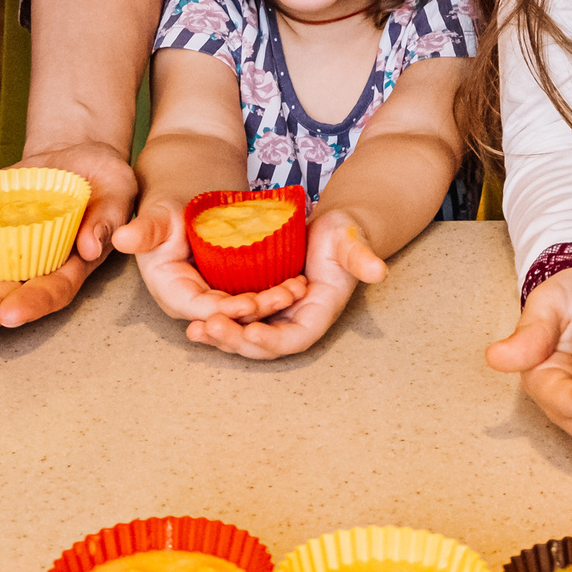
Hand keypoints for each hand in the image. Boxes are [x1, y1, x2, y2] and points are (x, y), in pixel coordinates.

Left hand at [0, 137, 139, 351]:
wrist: (74, 158)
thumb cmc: (105, 179)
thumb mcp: (117, 191)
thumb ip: (107, 218)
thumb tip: (90, 245)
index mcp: (72, 265)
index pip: (52, 290)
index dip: (32, 303)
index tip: (10, 315)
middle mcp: (37, 267)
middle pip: (9, 296)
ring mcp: (9, 252)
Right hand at [112, 198, 306, 325]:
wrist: (190, 178)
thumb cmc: (170, 193)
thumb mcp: (159, 210)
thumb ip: (145, 229)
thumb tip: (118, 239)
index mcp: (168, 286)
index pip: (197, 308)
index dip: (224, 311)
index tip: (251, 305)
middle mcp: (191, 296)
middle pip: (225, 313)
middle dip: (257, 310)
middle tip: (288, 296)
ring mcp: (213, 290)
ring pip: (244, 306)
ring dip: (272, 302)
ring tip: (299, 288)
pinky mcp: (232, 281)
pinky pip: (254, 291)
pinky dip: (275, 288)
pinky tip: (299, 281)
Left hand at [188, 209, 381, 360]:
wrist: (331, 228)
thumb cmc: (344, 233)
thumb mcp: (351, 241)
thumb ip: (362, 257)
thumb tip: (378, 271)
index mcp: (318, 313)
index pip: (295, 338)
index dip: (272, 339)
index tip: (249, 332)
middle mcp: (295, 321)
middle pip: (264, 343)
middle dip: (236, 340)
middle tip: (208, 328)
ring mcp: (277, 316)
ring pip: (246, 335)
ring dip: (221, 337)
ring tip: (193, 331)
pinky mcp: (261, 305)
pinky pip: (237, 321)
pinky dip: (217, 322)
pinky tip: (192, 319)